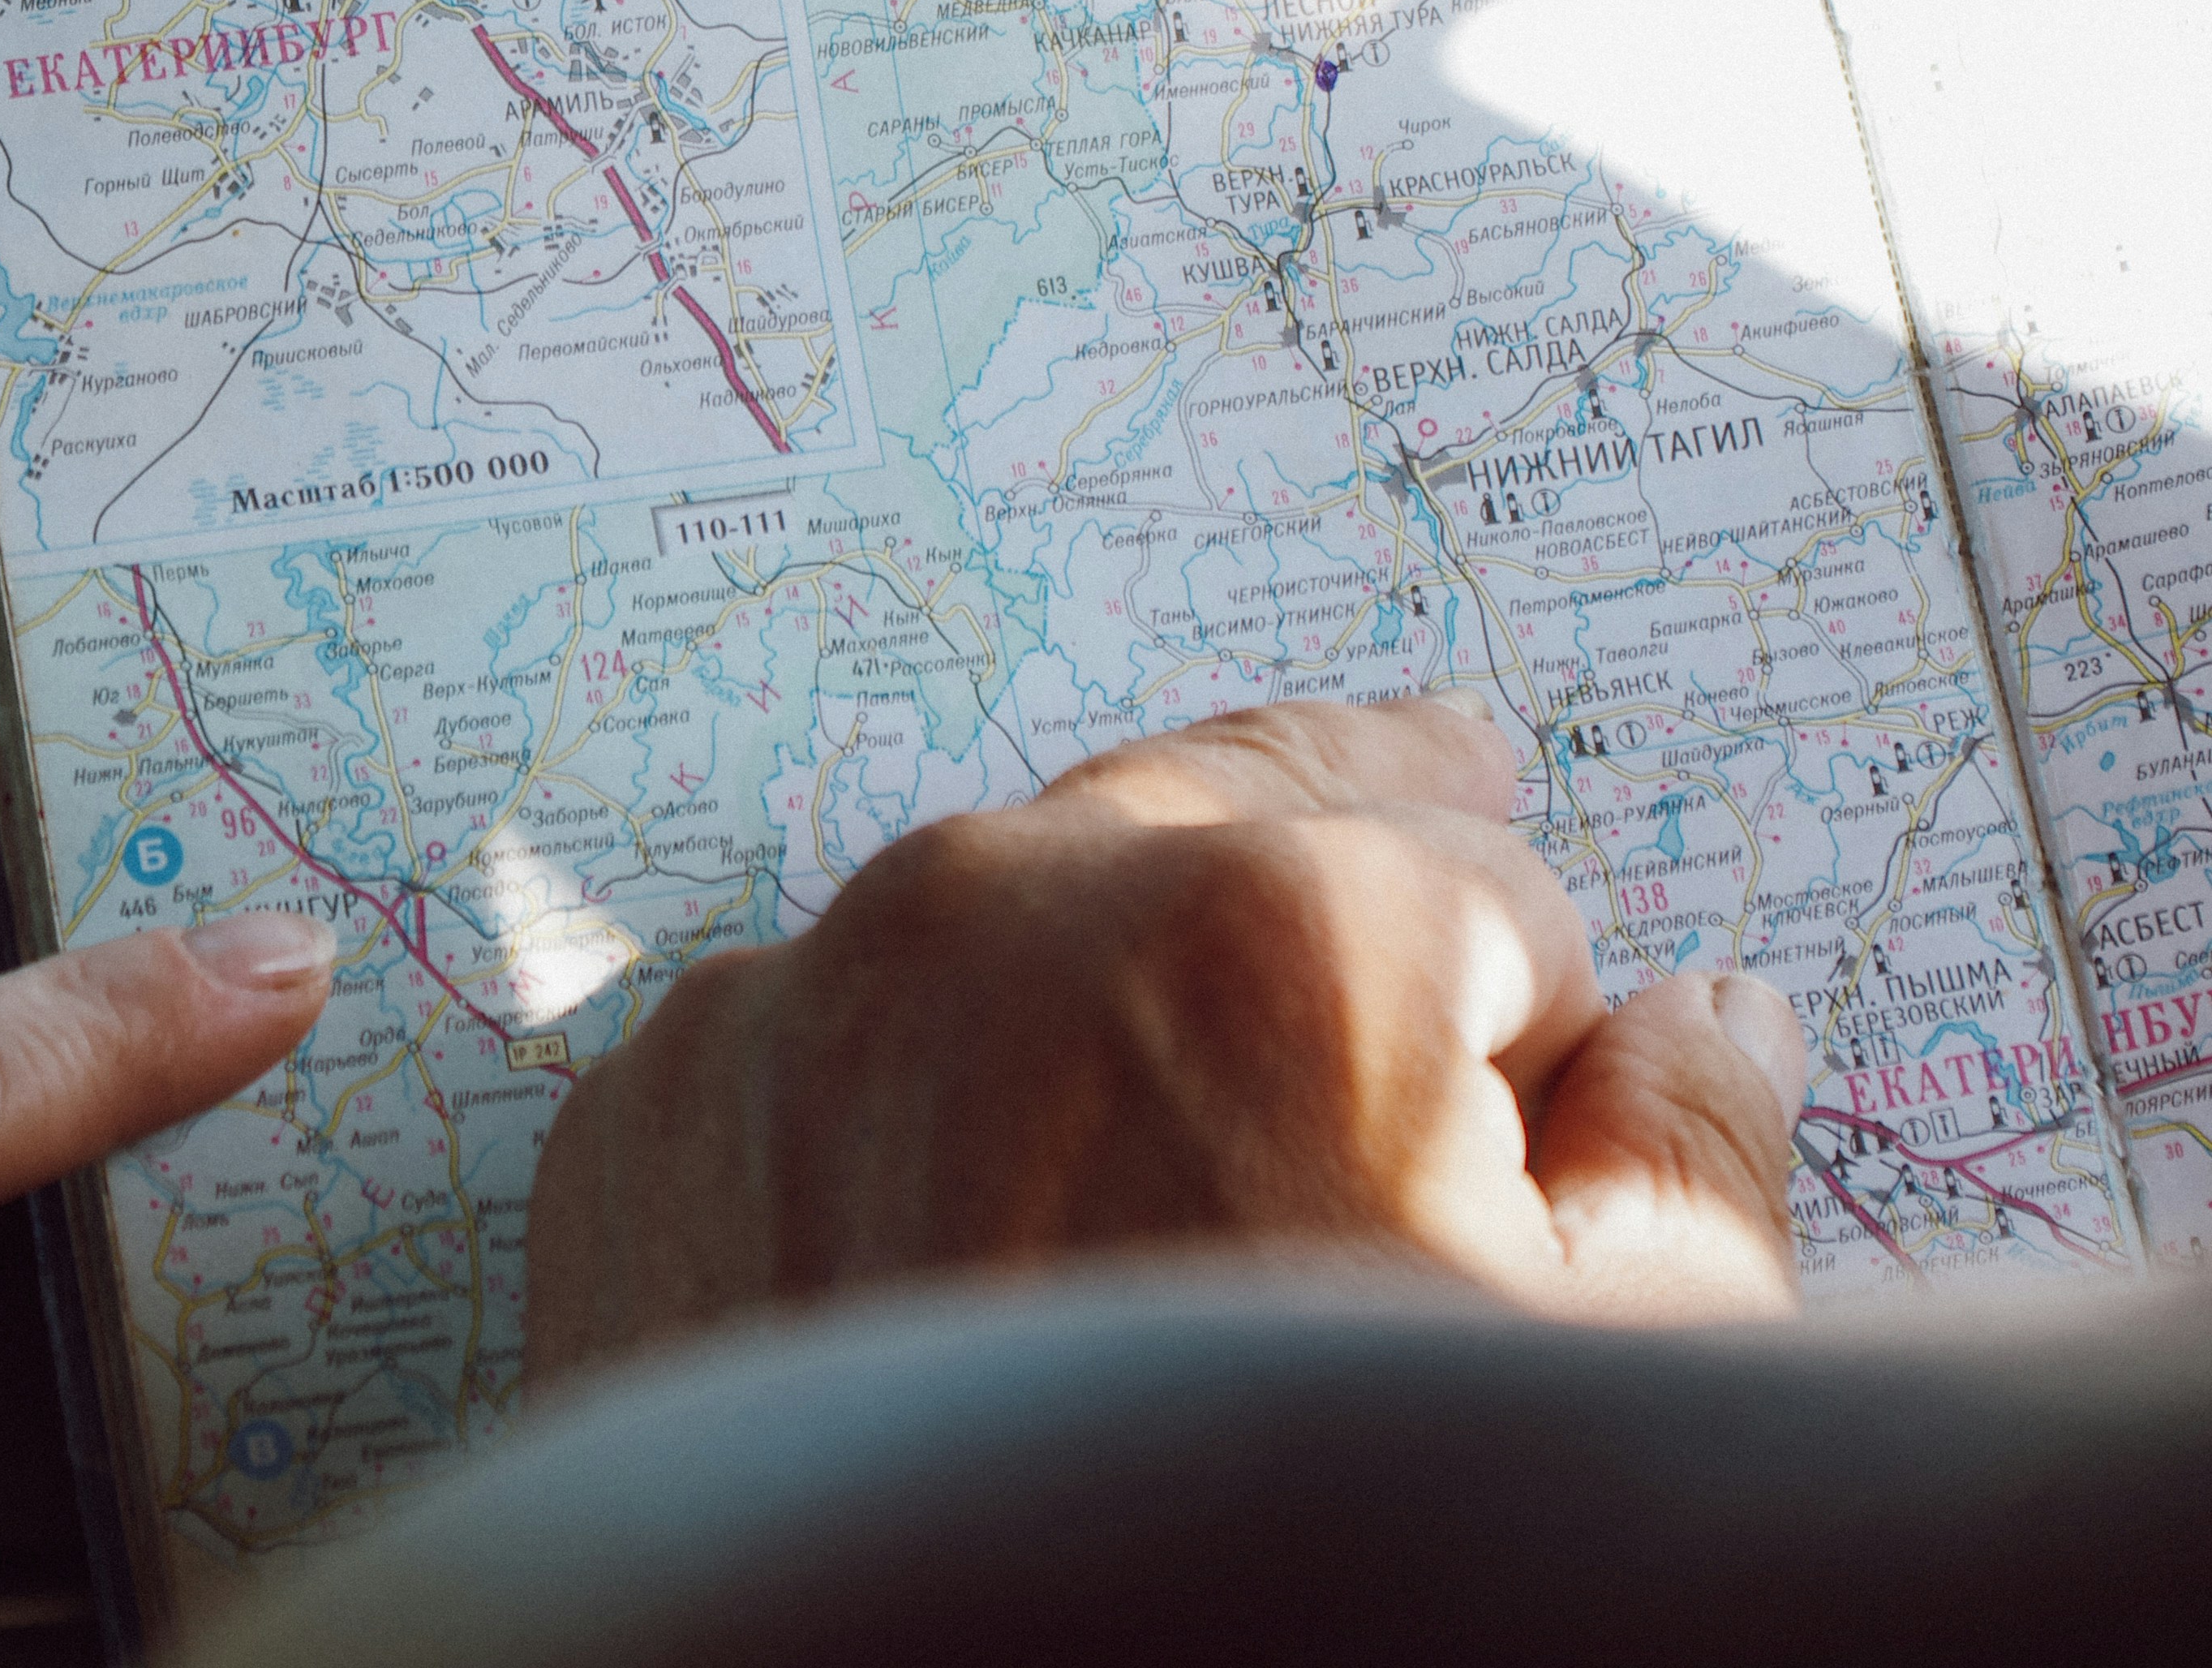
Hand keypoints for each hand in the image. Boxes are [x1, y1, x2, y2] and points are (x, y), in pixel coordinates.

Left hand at [525, 697, 1804, 1386]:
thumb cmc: (1248, 1593)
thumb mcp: (1591, 1400)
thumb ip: (1685, 1164)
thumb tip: (1712, 1023)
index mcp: (1278, 930)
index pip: (1496, 886)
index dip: (1541, 1028)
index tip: (1527, 1116)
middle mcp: (996, 904)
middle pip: (1232, 810)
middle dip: (1343, 840)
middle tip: (1430, 771)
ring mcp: (789, 1002)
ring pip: (1001, 910)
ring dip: (1097, 957)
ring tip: (1178, 1046)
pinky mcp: (643, 1112)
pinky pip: (822, 1041)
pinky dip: (898, 1091)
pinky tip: (951, 1211)